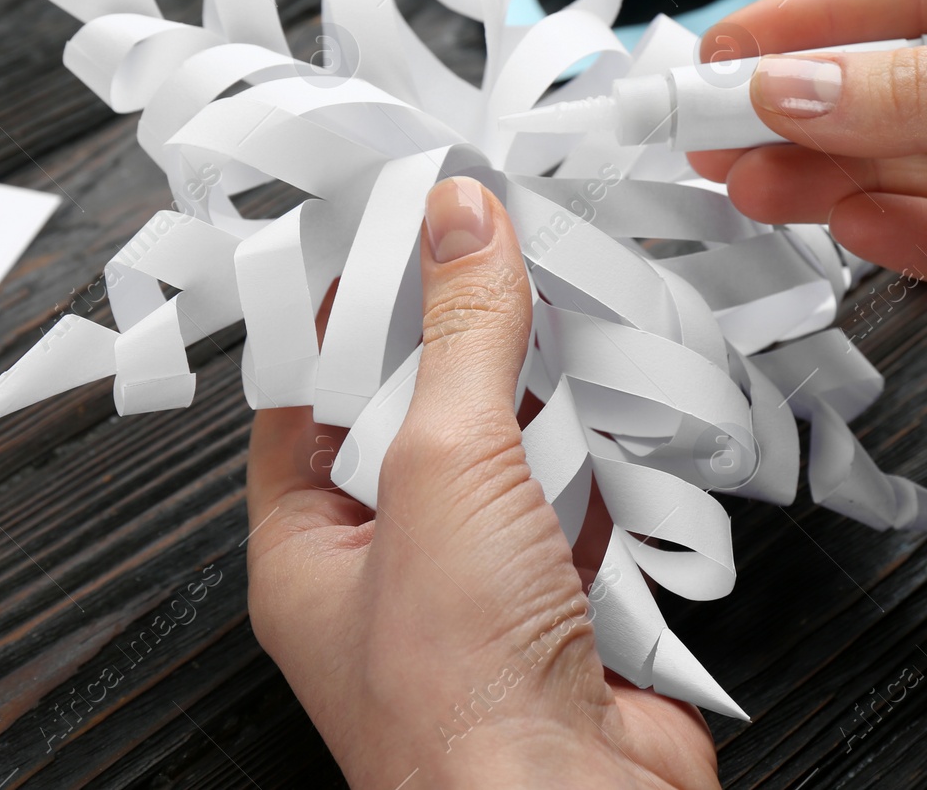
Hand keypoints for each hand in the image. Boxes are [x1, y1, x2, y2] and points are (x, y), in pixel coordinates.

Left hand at [245, 177, 719, 789]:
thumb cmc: (461, 697)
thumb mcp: (442, 468)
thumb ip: (457, 339)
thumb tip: (458, 228)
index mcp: (310, 550)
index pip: (309, 401)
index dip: (347, 318)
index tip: (398, 241)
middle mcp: (390, 575)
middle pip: (417, 422)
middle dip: (461, 349)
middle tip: (497, 262)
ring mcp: (483, 596)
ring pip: (507, 464)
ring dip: (541, 403)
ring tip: (562, 318)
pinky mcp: (567, 610)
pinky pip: (579, 510)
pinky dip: (603, 466)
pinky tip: (618, 416)